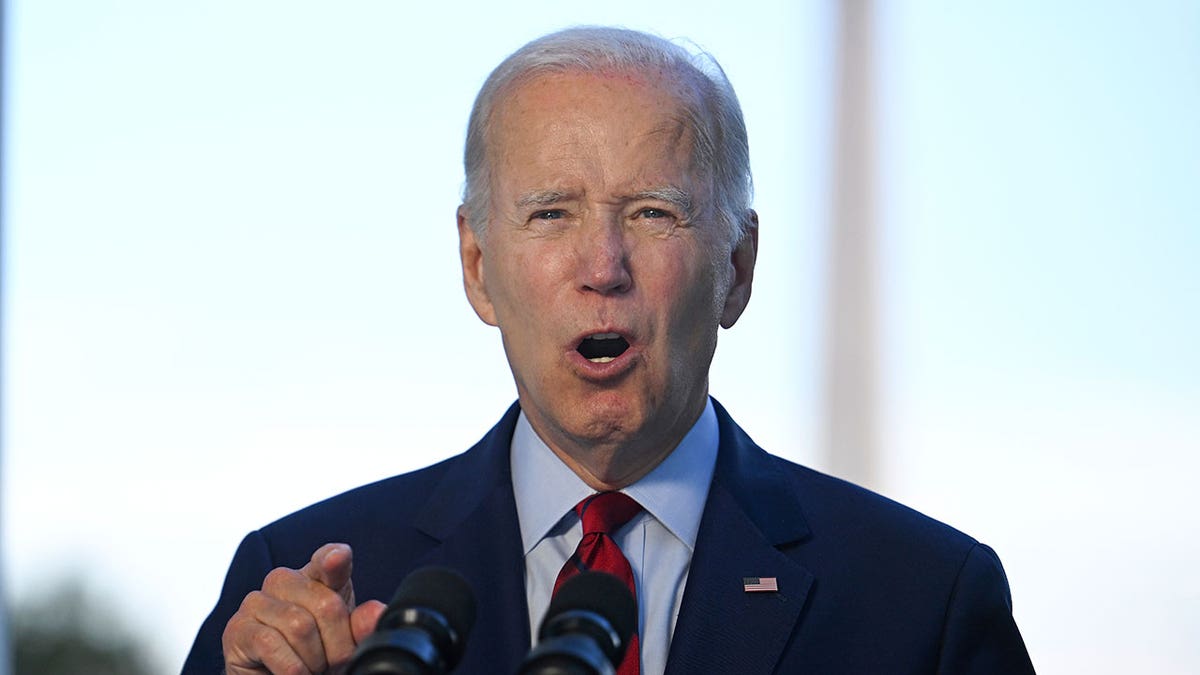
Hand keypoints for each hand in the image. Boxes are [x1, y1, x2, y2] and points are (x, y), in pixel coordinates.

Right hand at [222, 543, 386, 674]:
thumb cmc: (314, 660)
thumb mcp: (344, 643)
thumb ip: (359, 626)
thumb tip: (378, 612)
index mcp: (316, 578)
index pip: (329, 558)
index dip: (335, 559)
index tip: (338, 559)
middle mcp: (284, 581)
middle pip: (326, 604)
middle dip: (337, 646)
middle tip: (328, 663)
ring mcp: (257, 602)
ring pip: (300, 626)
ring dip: (312, 661)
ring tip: (309, 669)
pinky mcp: (238, 628)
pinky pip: (270, 643)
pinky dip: (291, 668)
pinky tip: (292, 674)